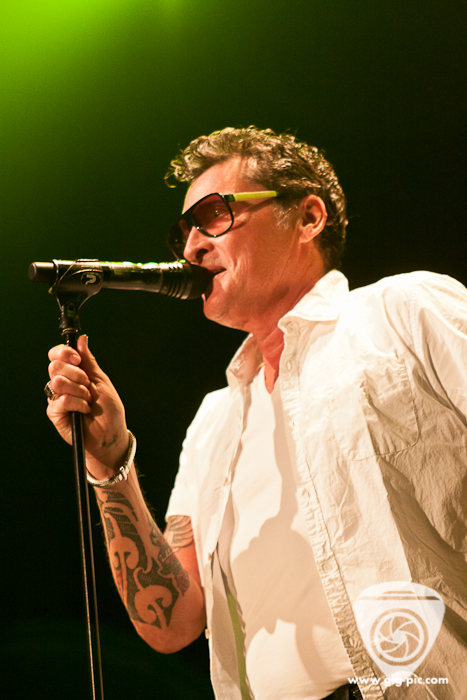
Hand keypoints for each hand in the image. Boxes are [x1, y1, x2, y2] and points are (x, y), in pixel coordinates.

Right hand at [47, 335, 128, 478]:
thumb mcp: (101, 380)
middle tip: (88, 385)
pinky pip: (61, 400)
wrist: (110, 434)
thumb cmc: (108, 410)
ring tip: (88, 400)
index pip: (57, 355)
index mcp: (73, 372)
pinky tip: (83, 410)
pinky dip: (77, 404)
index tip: (78, 359)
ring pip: (57, 382)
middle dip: (77, 374)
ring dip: (79, 390)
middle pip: (55, 366)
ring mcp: (57, 397)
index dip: (64, 352)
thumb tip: (82, 339)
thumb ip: (89, 360)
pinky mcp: (54, 412)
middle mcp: (62, 383)